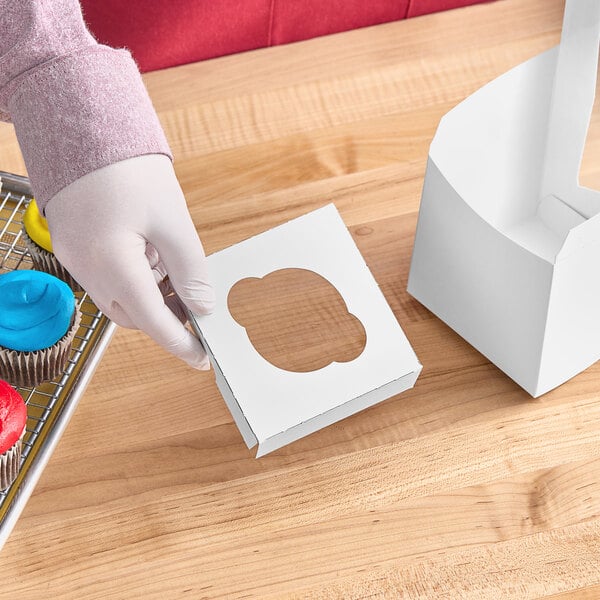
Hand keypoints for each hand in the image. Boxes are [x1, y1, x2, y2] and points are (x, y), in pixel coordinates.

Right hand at [44, 154, 214, 368]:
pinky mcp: (71, 244)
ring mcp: (73, 256)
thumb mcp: (173, 221)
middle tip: (195, 309)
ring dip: (149, 297)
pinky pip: (105, 277)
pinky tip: (150, 255)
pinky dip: (132, 278)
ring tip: (175, 274)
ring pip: (117, 298)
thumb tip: (203, 306)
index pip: (153, 322)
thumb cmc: (129, 167)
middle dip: (165, 319)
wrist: (82, 123)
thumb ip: (190, 270)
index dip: (180, 343)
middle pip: (132, 315)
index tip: (201, 357)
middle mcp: (86, 268)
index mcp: (112, 264)